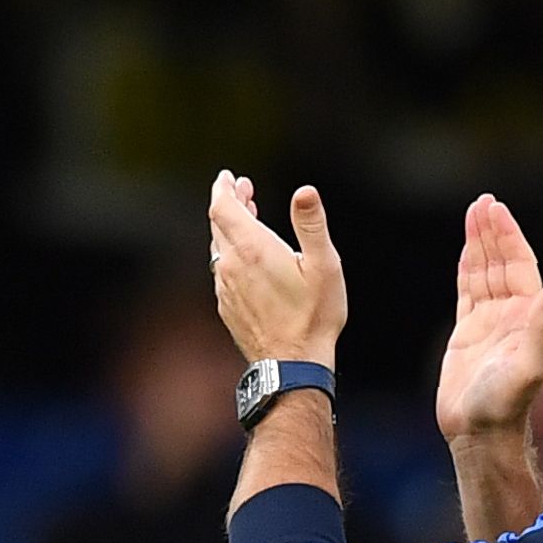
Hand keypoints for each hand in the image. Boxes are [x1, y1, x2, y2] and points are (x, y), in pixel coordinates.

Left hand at [209, 171, 347, 366]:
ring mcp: (225, 288)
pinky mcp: (227, 307)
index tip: (228, 177)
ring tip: (248, 219)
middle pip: (219, 225)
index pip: (222, 207)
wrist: (292, 365)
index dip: (223, 188)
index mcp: (252, 249)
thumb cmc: (313, 316)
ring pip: (220, 248)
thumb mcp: (323, 266)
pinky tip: (246, 259)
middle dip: (230, 203)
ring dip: (230, 230)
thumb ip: (311, 225)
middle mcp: (231, 265)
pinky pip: (222, 271)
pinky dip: (231, 255)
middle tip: (243, 191)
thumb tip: (305, 192)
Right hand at [436, 194, 542, 446]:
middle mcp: (511, 314)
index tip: (497, 210)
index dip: (508, 237)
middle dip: (492, 232)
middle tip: (483, 202)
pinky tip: (465, 250)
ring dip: (479, 243)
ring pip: (484, 272)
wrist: (481, 433)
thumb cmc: (507, 406)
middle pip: (501, 262)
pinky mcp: (468, 333)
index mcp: (527, 316)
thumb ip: (540, 327)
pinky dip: (467, 268)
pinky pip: (467, 292)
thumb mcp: (529, 366)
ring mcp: (489, 322)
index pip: (519, 265)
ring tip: (473, 213)